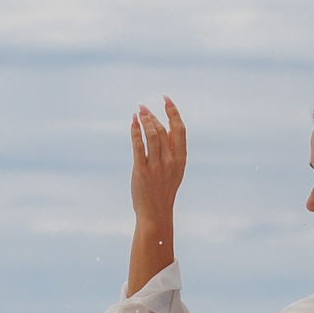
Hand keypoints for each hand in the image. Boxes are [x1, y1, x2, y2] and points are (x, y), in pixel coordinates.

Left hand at [130, 99, 185, 225]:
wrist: (155, 213)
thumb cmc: (164, 189)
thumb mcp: (175, 169)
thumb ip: (173, 149)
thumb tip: (169, 126)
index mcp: (180, 159)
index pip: (179, 129)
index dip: (173, 112)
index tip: (166, 99)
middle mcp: (170, 161)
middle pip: (162, 130)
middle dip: (152, 115)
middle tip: (143, 107)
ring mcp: (156, 166)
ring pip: (151, 135)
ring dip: (144, 120)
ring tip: (138, 112)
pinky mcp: (141, 171)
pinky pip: (138, 146)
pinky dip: (135, 131)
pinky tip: (133, 123)